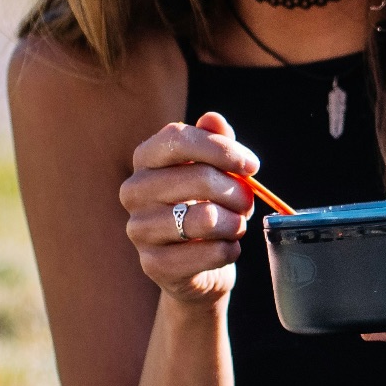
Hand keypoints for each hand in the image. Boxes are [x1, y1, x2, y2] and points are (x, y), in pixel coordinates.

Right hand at [118, 112, 258, 305]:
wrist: (195, 266)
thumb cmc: (206, 207)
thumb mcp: (214, 170)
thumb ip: (215, 142)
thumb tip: (213, 120)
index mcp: (145, 159)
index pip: (179, 138)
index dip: (221, 149)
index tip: (252, 166)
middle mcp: (133, 191)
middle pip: (199, 178)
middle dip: (237, 191)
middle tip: (248, 203)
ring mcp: (139, 229)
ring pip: (207, 218)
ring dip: (235, 223)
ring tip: (236, 226)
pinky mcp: (153, 264)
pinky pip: (210, 252)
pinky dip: (229, 250)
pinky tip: (226, 249)